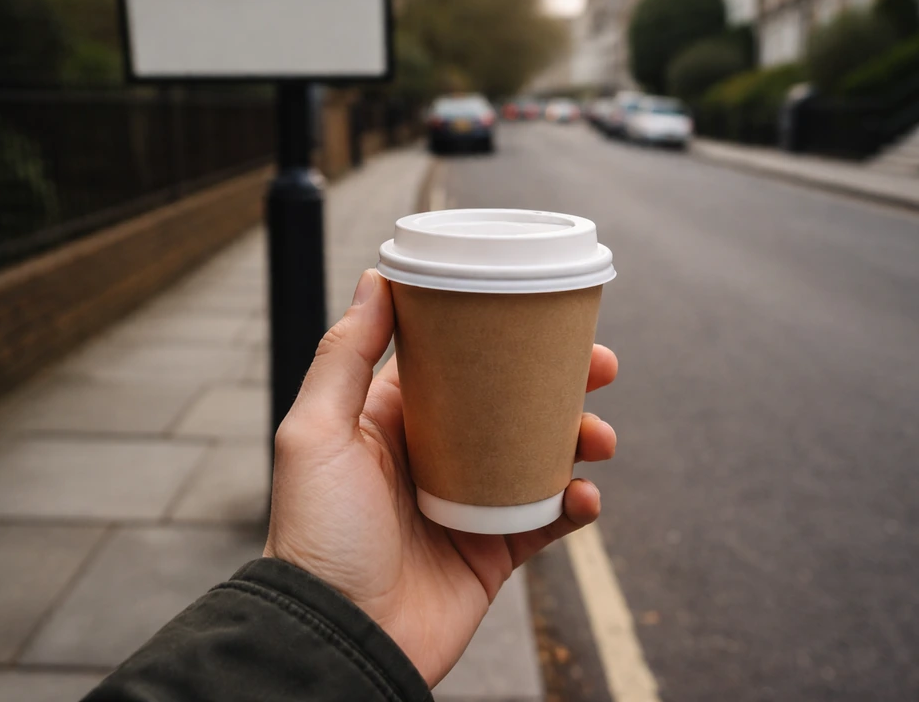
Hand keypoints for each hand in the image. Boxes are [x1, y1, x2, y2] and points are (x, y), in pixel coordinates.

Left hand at [263, 269, 617, 686]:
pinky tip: (585, 496)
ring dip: (580, 438)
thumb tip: (374, 279)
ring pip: (540, 455)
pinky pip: (549, 519)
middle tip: (601, 365)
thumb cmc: (317, 536)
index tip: (540, 312)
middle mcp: (436, 455)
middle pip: (512, 403)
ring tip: (600, 438)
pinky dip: (576, 505)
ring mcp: (470, 503)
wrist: (339, 639)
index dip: (500, 335)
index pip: (456, 363)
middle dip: (560, 382)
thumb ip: (345, 356)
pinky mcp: (494, 550)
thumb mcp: (316, 433)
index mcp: (394, 421)